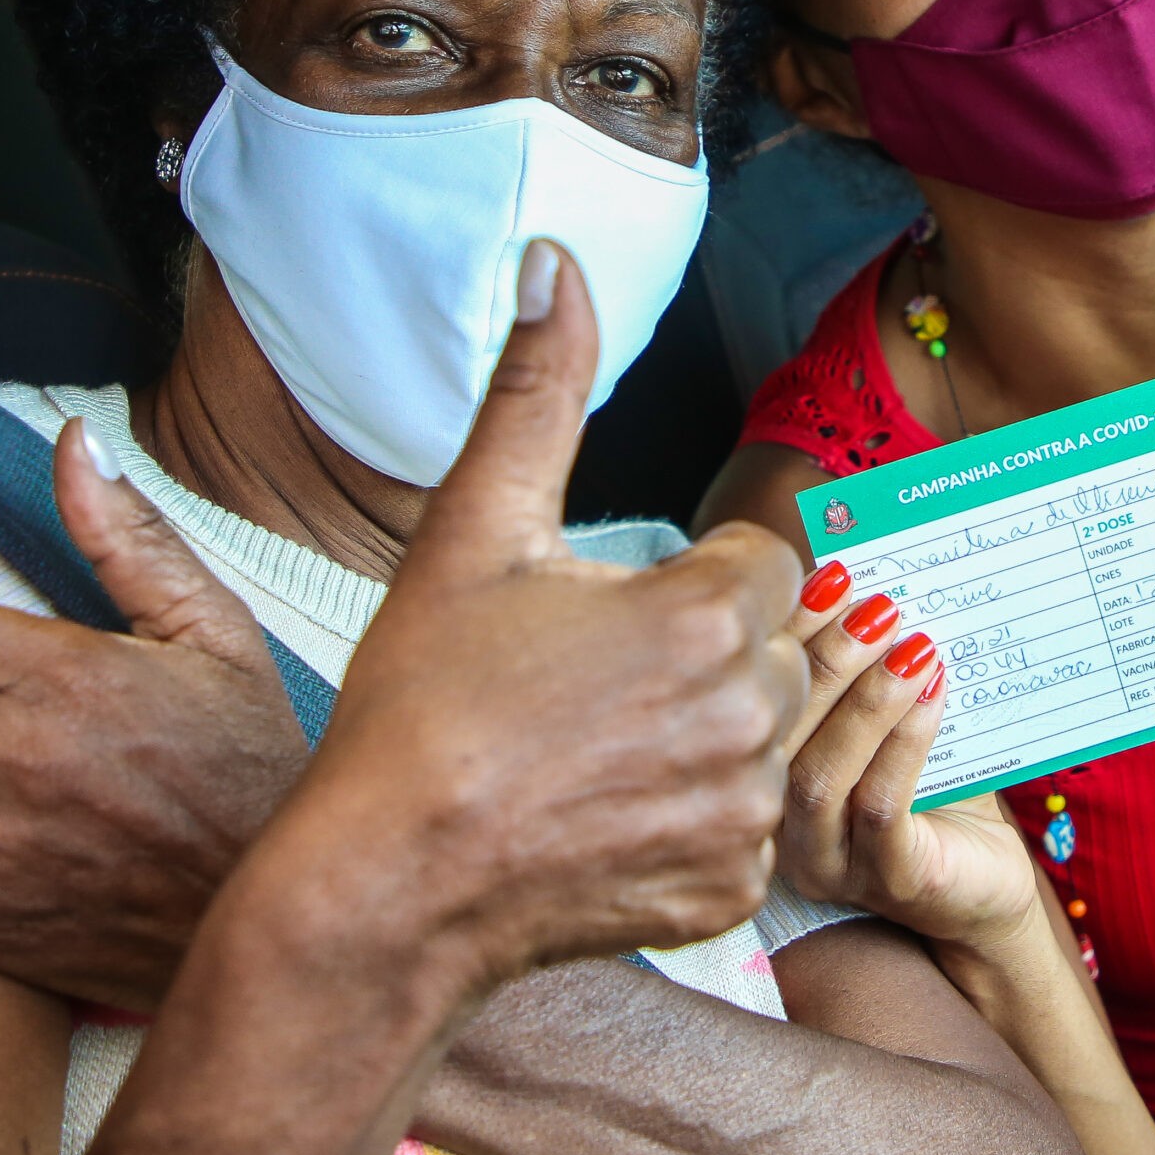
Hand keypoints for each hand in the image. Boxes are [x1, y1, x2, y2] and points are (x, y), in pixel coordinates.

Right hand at [286, 245, 807, 982]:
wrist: (388, 881)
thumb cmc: (422, 707)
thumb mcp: (476, 528)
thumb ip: (536, 390)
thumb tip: (554, 264)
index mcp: (709, 612)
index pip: (762, 561)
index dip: (687, 579)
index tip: (611, 615)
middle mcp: (750, 712)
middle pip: (767, 649)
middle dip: (699, 654)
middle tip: (589, 686)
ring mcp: (745, 811)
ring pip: (756, 739)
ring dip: (697, 736)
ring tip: (592, 751)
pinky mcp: (730, 890)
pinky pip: (737, 832)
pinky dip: (686, 823)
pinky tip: (604, 817)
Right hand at [773, 568, 1040, 947]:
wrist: (988, 884)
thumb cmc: (937, 792)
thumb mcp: (897, 719)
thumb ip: (878, 666)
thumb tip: (880, 581)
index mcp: (769, 773)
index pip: (761, 698)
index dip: (789, 634)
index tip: (828, 577)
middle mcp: (780, 823)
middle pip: (780, 735)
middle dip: (825, 659)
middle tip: (875, 607)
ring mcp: (828, 861)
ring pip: (821, 775)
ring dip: (867, 699)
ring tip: (910, 645)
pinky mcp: (886, 882)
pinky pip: (881, 806)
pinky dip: (905, 741)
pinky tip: (933, 693)